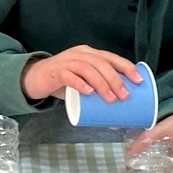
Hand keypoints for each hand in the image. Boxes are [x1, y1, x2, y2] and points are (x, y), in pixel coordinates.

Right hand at [22, 46, 142, 102]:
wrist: (34, 78)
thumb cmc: (63, 81)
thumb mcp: (82, 83)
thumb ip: (96, 95)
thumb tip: (116, 119)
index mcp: (89, 54)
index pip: (111, 57)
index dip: (126, 67)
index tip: (138, 81)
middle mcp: (80, 54)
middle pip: (101, 63)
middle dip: (116, 79)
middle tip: (124, 96)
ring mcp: (67, 61)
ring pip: (88, 68)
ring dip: (102, 83)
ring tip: (110, 98)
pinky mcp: (55, 72)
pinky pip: (69, 76)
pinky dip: (80, 83)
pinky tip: (88, 92)